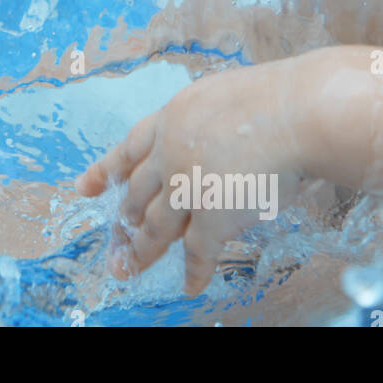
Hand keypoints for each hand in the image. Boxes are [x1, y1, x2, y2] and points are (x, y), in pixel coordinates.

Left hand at [75, 60, 310, 294]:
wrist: (297, 113)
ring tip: (126, 270)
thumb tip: (211, 140)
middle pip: (138, 194)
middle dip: (124, 221)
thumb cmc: (277, 97)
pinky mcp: (213, 216)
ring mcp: (188, 187)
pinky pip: (198, 251)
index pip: (130, 148)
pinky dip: (195, 272)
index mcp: (173, 119)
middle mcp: (171, 154)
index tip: (85, 188)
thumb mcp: (222, 95)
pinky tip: (189, 287)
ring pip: (156, 226)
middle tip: (111, 244)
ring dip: (140, 251)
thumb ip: (204, 122)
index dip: (108, 170)